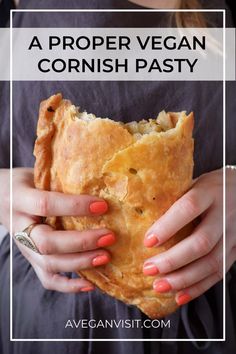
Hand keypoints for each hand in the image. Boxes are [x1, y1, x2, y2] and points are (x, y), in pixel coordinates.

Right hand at [0, 168, 115, 292]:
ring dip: (80, 263)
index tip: (102, 205)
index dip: (74, 206)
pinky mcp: (31, 260)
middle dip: (81, 242)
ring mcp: (24, 247)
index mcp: (20, 199)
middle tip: (109, 236)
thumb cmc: (25, 183)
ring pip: (49, 264)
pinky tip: (91, 284)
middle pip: (47, 242)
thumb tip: (98, 181)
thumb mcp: (37, 174)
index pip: (47, 204)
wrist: (0, 197)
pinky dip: (69, 286)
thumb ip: (59, 181)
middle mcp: (19, 226)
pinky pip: (47, 279)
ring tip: (105, 257)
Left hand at [143, 168, 235, 305]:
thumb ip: (175, 198)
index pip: (189, 208)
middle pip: (201, 242)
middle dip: (173, 260)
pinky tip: (180, 295)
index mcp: (209, 192)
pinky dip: (199, 287)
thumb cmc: (211, 186)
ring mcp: (233, 233)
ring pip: (212, 262)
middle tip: (149, 269)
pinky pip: (220, 272)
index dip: (168, 226)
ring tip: (160, 285)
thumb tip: (140, 217)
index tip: (147, 241)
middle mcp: (224, 213)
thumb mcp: (194, 183)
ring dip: (184, 279)